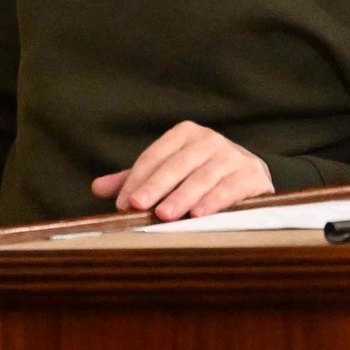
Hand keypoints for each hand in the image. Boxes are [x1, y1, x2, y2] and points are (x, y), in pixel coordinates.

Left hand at [91, 121, 273, 219]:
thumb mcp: (168, 173)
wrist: (250, 176)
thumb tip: (96, 188)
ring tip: (164, 215)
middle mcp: (210, 139)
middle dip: (155, 187)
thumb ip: (136, 180)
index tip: (124, 203)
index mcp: (185, 133)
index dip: (138, 179)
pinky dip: (213, 202)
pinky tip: (198, 215)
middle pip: (176, 165)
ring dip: (181, 197)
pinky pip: (229, 189)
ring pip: (202, 177)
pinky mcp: (252, 174)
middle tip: (138, 207)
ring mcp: (233, 155)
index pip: (156, 156)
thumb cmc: (200, 175)